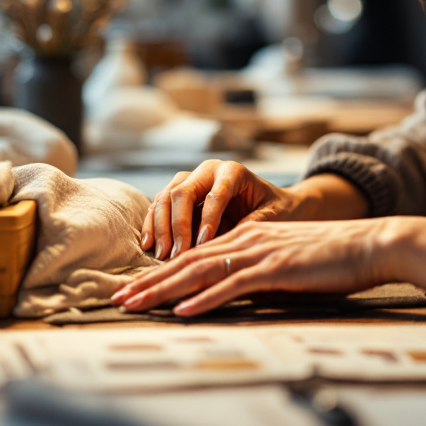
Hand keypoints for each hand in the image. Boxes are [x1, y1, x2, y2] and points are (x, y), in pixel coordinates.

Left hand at [113, 216, 425, 315]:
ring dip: (164, 289)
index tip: (133, 289)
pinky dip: (205, 299)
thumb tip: (232, 291)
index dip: (159, 272)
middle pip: (187, 262)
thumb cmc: (333, 257)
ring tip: (136, 303)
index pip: (193, 256)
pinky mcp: (276, 268)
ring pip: (201, 271)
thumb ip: (258, 272)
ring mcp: (260, 252)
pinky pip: (233, 285)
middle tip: (117, 298)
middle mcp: (247, 240)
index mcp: (247, 237)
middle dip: (149, 281)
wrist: (370, 242)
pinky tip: (184, 310)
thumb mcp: (287, 260)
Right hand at [142, 159, 304, 260]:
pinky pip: (158, 206)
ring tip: (163, 255)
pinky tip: (149, 246)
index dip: (208, 219)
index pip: (215, 194)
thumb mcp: (272, 217)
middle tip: (177, 255)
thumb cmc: (276, 209)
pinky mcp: (178, 193)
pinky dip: (152, 225)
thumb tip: (223, 246)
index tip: (202, 245)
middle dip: (177, 226)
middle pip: (183, 192)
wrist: (272, 203)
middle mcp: (208, 170)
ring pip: (165, 197)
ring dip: (160, 227)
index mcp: (233, 171)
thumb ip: (251, 226)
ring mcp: (190, 179)